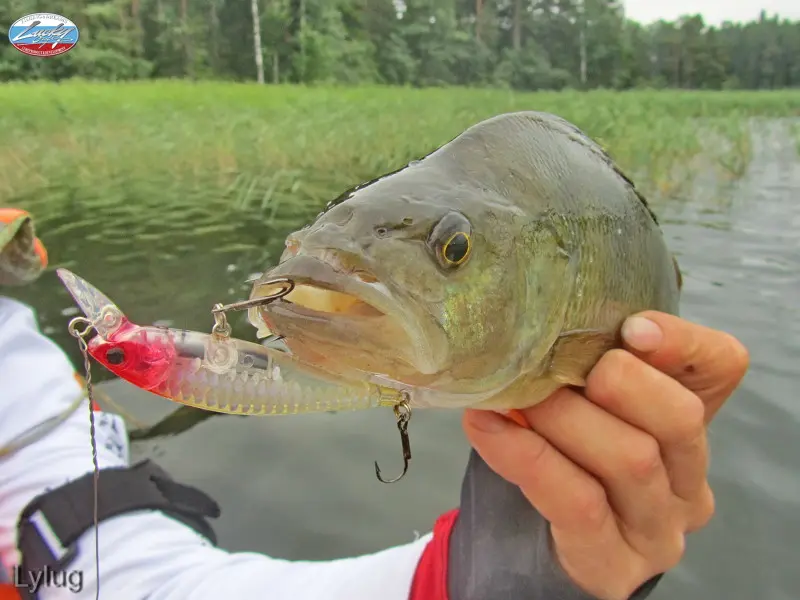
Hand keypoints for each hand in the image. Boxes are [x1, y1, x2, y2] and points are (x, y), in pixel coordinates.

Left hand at [462, 312, 748, 599]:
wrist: (534, 548)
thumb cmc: (560, 457)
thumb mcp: (579, 405)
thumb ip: (580, 370)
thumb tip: (537, 331)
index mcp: (688, 424)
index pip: (720, 367)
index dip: (683, 341)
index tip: (630, 327)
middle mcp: (688, 479)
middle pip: (680, 417)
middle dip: (616, 382)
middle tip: (552, 366)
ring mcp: (658, 528)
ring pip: (631, 459)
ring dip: (561, 417)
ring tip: (509, 396)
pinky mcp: (614, 563)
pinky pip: (577, 501)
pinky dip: (526, 455)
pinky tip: (485, 427)